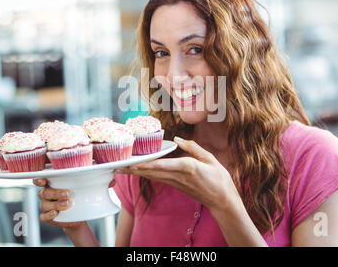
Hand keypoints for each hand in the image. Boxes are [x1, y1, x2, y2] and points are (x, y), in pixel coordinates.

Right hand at [33, 178, 116, 228]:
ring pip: (44, 203)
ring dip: (56, 204)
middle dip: (56, 192)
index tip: (45, 179)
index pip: (40, 178)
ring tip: (68, 204)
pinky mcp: (48, 217)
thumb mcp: (88, 188)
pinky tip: (57, 214)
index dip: (40, 178)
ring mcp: (46, 205)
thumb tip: (112, 180)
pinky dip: (49, 215)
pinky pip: (43, 216)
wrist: (79, 214)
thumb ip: (98, 182)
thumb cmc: (81, 196)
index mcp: (53, 182)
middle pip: (44, 191)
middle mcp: (47, 193)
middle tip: (69, 193)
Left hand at [115, 137, 237, 211]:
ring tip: (120, 169)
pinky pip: (157, 178)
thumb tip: (177, 138)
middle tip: (116, 166)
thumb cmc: (219, 179)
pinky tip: (137, 171)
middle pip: (151, 172)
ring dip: (135, 173)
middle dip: (133, 169)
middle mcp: (178, 176)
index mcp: (188, 167)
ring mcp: (176, 182)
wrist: (221, 200)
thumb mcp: (210, 158)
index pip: (162, 165)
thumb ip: (192, 147)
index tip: (132, 163)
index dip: (146, 164)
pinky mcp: (175, 185)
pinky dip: (145, 174)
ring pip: (152, 176)